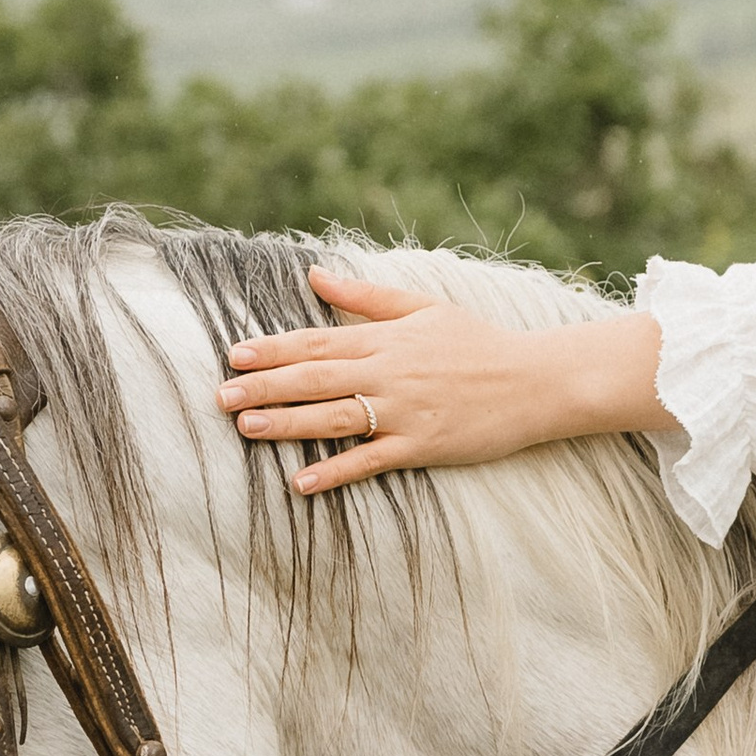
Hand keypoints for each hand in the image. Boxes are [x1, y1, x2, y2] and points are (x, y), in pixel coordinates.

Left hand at [216, 270, 667, 493]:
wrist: (535, 381)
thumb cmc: (479, 342)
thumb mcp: (424, 307)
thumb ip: (366, 296)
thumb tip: (314, 273)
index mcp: (386, 338)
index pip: (318, 341)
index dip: (273, 349)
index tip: (234, 354)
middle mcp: (389, 372)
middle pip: (315, 378)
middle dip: (265, 386)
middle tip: (220, 396)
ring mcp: (404, 411)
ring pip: (334, 416)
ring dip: (287, 423)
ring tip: (246, 428)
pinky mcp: (421, 445)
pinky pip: (370, 460)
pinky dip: (336, 471)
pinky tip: (301, 482)